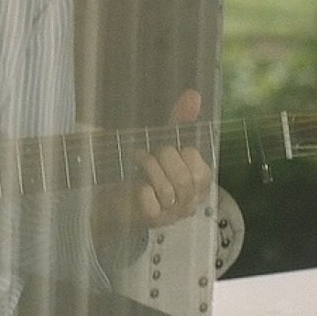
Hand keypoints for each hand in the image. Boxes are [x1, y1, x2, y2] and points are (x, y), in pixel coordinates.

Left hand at [132, 88, 212, 227]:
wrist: (116, 194)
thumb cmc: (146, 169)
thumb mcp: (164, 143)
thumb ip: (180, 121)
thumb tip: (194, 95)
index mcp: (199, 184)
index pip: (200, 167)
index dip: (181, 153)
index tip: (165, 148)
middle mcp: (190, 202)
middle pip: (184, 179)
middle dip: (163, 158)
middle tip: (149, 153)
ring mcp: (173, 214)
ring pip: (168, 190)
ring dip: (149, 168)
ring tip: (138, 160)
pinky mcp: (153, 220)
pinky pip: (151, 202)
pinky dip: (141, 189)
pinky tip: (137, 184)